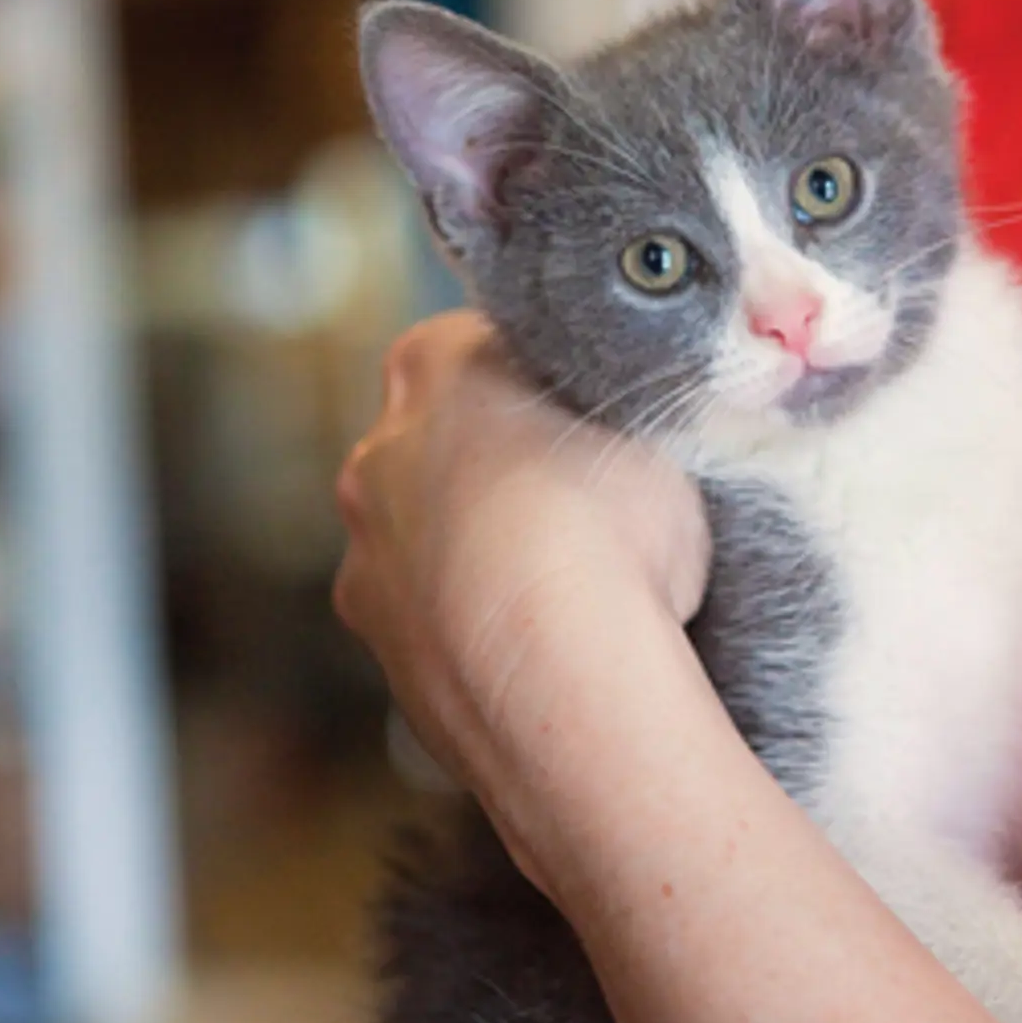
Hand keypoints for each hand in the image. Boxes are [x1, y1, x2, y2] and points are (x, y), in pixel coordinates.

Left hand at [332, 311, 710, 880]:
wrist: (564, 681)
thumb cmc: (611, 532)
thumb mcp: (654, 430)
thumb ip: (624, 412)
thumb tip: (647, 423)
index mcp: (434, 367)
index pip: (480, 340)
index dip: (541, 379)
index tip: (591, 413)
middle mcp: (376, 456)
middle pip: (442, 443)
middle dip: (500, 467)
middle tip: (585, 502)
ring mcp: (367, 561)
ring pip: (430, 540)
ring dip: (483, 555)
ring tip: (572, 590)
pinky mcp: (383, 654)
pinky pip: (435, 622)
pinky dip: (477, 628)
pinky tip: (544, 648)